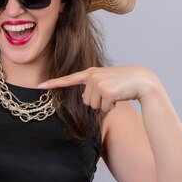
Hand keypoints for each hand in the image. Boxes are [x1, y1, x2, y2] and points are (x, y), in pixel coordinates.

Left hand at [38, 66, 160, 112]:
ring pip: (93, 106)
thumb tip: (86, 99)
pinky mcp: (106, 91)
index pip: (69, 79)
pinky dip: (112, 107)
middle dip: (98, 102)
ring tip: (116, 93)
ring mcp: (98, 83)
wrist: (141, 80)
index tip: (40, 85)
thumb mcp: (105, 82)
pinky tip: (119, 97)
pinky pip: (103, 108)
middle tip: (111, 92)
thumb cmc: (123, 83)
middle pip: (86, 101)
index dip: (54, 83)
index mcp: (90, 73)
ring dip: (105, 104)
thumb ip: (92, 88)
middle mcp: (92, 76)